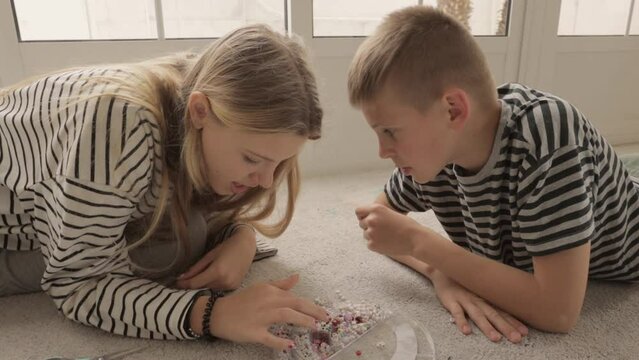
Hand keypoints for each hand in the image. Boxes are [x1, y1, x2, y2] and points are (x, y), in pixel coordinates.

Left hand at [176, 226, 255, 289]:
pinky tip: (212, 278)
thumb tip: (182, 277)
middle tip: (184, 280)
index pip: (195, 283)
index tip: (175, 283)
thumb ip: (196, 268)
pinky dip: (212, 285)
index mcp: (217, 272)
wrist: (246, 247)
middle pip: (202, 288)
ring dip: (203, 285)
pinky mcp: (234, 287)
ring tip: (199, 277)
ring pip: (210, 289)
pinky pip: (218, 289)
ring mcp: (230, 286)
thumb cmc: (227, 247)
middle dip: (192, 284)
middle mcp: (224, 281)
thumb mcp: (209, 255)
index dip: (183, 284)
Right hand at [210, 274, 328, 349]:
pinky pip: (269, 337)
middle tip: (325, 319)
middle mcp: (267, 302)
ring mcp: (260, 317)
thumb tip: (297, 277)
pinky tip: (290, 344)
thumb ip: (280, 284)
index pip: (295, 298)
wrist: (218, 313)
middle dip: (313, 311)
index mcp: (270, 291)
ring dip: (301, 321)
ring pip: (285, 316)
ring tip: (313, 326)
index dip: (311, 305)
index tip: (323, 313)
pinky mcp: (253, 332)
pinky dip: (280, 342)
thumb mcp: (261, 288)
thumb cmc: (241, 301)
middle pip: (294, 304)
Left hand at [355, 203, 420, 255]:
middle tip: (383, 230)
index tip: (367, 219)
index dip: (363, 215)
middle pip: (361, 223)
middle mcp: (371, 219)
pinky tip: (388, 243)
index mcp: (376, 209)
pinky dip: (377, 244)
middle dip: (369, 226)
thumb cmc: (406, 225)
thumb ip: (376, 215)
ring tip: (388, 236)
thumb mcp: (389, 213)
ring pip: (366, 234)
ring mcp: (370, 233)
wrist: (415, 239)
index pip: (358, 211)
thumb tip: (363, 220)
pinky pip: (369, 244)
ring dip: (373, 236)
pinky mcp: (372, 245)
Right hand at [431, 270, 527, 342]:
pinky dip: (461, 321)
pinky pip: (456, 313)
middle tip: (517, 339)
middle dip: (506, 327)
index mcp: (485, 298)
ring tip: (496, 338)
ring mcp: (464, 300)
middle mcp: (477, 300)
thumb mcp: (478, 289)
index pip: (502, 311)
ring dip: (487, 327)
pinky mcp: (451, 301)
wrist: (443, 270)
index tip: (525, 332)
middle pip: (493, 315)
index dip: (514, 322)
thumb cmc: (463, 283)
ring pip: (477, 315)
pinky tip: (466, 331)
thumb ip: (489, 299)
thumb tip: (507, 307)